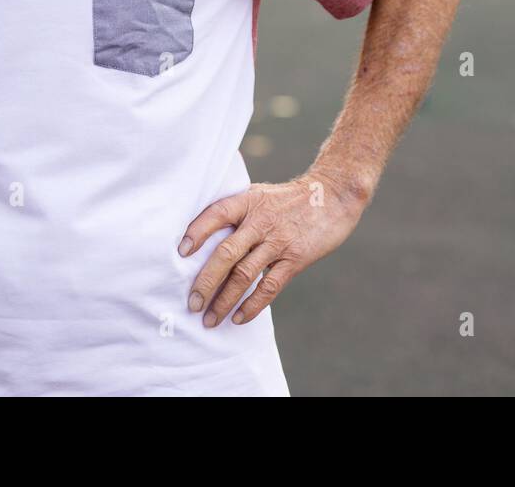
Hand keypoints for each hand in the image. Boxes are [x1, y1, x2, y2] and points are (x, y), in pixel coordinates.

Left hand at [179, 168, 369, 327]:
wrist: (333, 195)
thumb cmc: (290, 198)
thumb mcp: (261, 194)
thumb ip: (237, 211)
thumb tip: (203, 236)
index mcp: (248, 201)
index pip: (215, 215)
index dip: (197, 233)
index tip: (180, 253)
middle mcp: (261, 221)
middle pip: (226, 253)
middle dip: (205, 281)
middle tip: (192, 303)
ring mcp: (278, 241)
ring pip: (244, 275)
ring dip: (224, 300)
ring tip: (210, 318)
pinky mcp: (295, 258)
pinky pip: (269, 286)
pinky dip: (252, 305)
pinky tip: (239, 318)